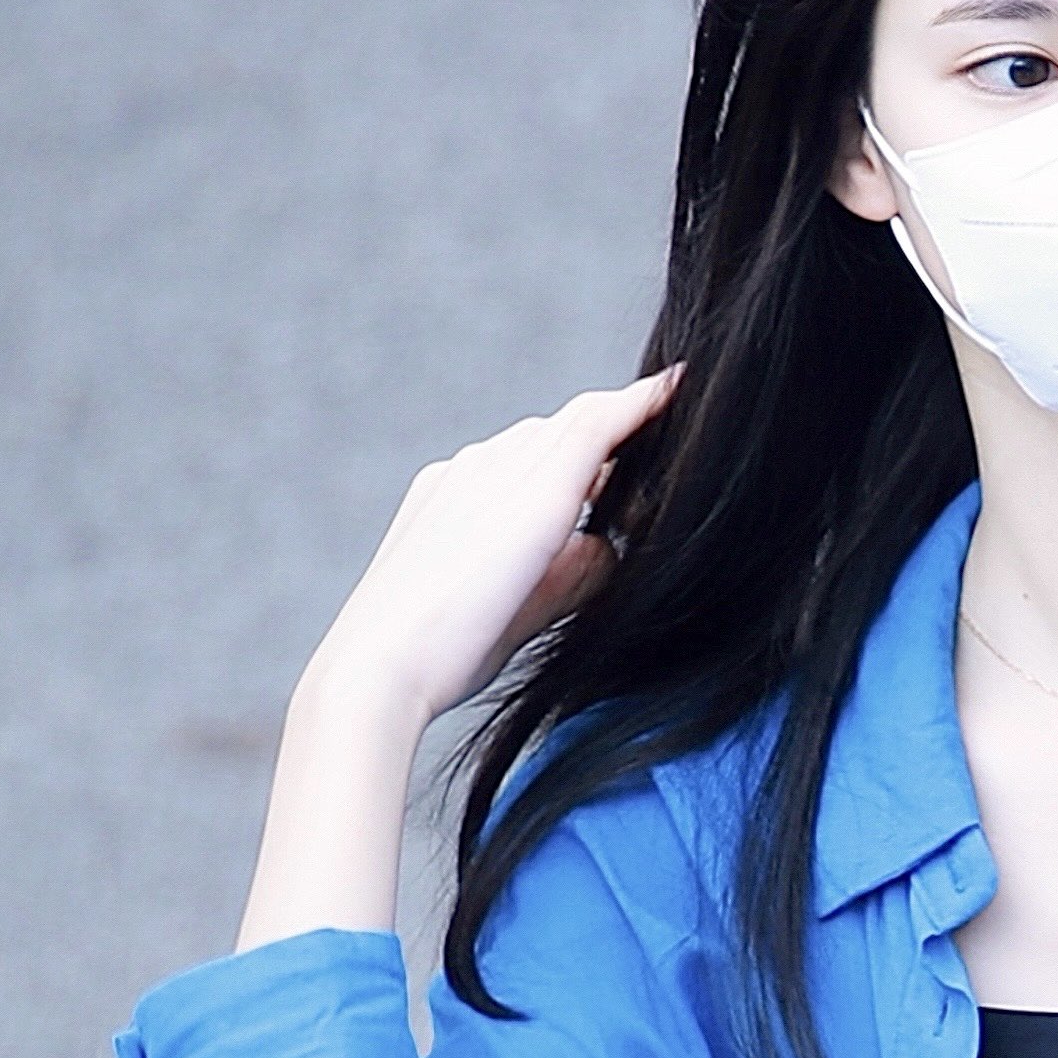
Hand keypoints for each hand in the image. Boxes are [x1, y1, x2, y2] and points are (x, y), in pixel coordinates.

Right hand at [234, 369, 681, 954]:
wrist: (380, 666)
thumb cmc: (435, 657)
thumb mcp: (511, 608)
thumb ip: (565, 573)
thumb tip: (615, 550)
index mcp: (451, 495)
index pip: (526, 458)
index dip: (574, 451)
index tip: (616, 456)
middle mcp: (472, 469)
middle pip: (553, 434)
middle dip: (605, 430)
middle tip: (664, 423)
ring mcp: (498, 471)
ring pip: (576, 426)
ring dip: (623, 419)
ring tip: (676, 409)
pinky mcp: (536, 493)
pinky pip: (598, 429)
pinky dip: (639, 407)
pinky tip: (676, 391)